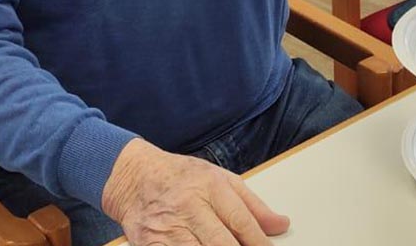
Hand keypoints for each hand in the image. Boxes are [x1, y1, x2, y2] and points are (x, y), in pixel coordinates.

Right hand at [102, 138, 289, 244]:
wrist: (134, 177)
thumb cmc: (182, 177)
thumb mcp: (220, 178)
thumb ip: (251, 204)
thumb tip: (280, 225)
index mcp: (210, 185)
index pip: (241, 221)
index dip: (259, 243)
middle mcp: (190, 205)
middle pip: (222, 243)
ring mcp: (169, 227)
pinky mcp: (151, 244)